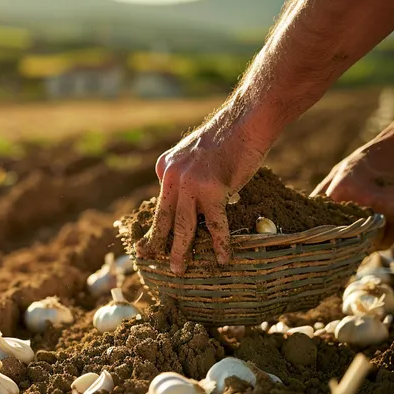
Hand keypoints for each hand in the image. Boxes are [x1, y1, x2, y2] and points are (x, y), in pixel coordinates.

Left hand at [136, 115, 268, 272]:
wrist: (245, 123)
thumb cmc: (227, 140)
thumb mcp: (193, 155)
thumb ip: (185, 176)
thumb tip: (186, 202)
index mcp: (165, 167)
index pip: (160, 203)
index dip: (155, 226)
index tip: (148, 243)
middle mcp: (172, 175)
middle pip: (164, 217)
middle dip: (156, 242)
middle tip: (148, 259)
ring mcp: (190, 183)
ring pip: (183, 225)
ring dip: (180, 251)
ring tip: (178, 270)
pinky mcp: (211, 190)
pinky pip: (215, 224)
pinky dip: (220, 244)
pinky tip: (222, 259)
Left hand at [312, 129, 393, 247]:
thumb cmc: (367, 161)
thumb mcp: (339, 171)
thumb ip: (322, 193)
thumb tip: (303, 215)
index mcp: (339, 190)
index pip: (322, 225)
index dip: (321, 235)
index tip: (319, 241)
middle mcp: (359, 202)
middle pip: (344, 238)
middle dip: (341, 244)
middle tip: (339, 244)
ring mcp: (381, 210)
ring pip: (364, 244)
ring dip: (362, 245)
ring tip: (361, 236)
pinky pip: (384, 243)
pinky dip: (379, 243)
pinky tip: (377, 233)